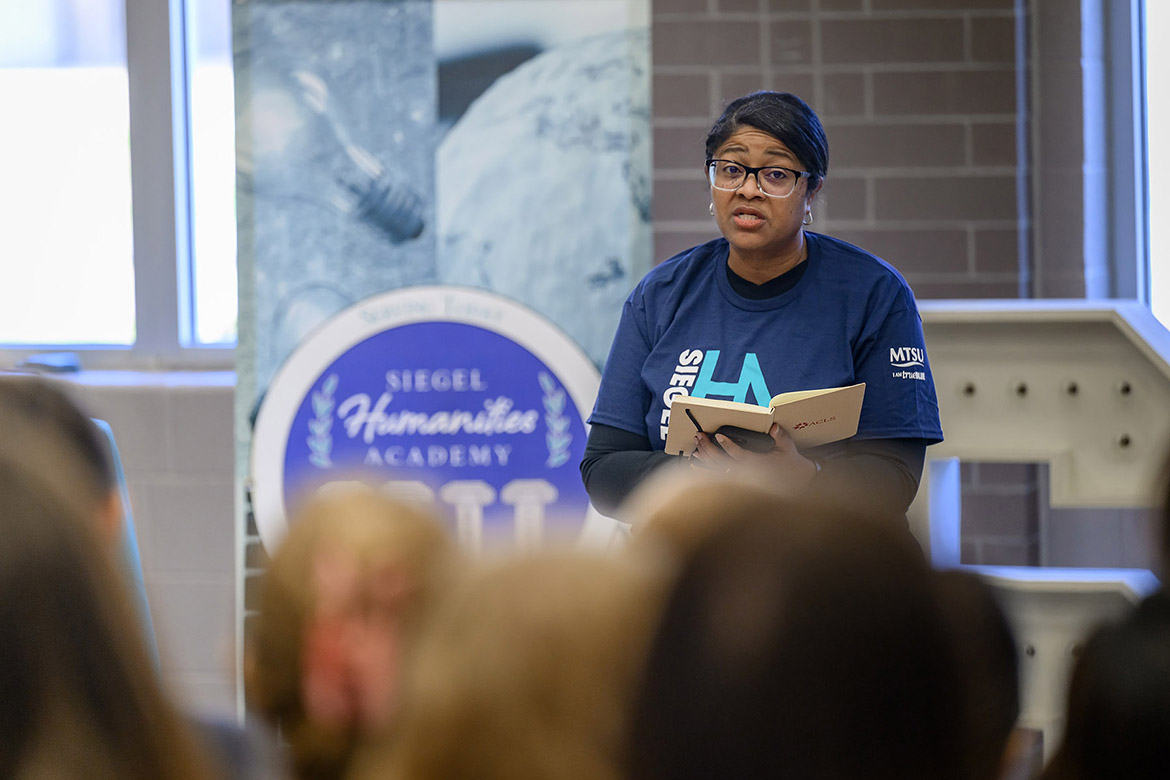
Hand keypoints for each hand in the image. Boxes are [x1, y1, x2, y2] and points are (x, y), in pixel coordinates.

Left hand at [693, 424, 817, 493]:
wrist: (794, 480)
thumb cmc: (789, 462)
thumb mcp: (788, 448)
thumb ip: (780, 437)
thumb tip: (774, 428)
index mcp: (757, 464)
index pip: (739, 455)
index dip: (728, 445)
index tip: (718, 436)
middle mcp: (746, 473)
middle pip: (721, 461)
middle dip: (708, 448)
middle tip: (699, 435)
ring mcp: (740, 478)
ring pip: (716, 469)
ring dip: (704, 456)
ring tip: (696, 444)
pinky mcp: (736, 481)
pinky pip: (716, 476)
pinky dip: (704, 469)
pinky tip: (694, 462)